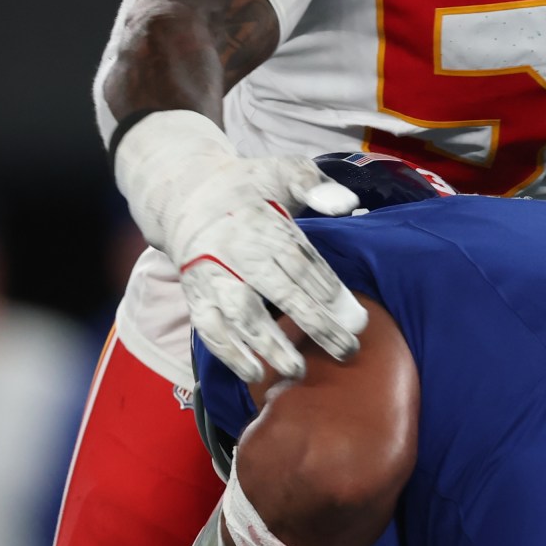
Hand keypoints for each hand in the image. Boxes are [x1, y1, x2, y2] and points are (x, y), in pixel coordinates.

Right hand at [172, 150, 366, 382]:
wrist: (186, 193)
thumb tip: (347, 202)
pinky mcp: (195, 295)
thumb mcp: (283, 171)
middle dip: (315, 323)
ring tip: (297, 371)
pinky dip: (228, 353)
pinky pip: (209, 328)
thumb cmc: (249, 187)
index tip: (358, 320)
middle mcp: (238, 252)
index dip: (330, 292)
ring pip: (243, 314)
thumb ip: (316, 185)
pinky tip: (253, 373)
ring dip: (270, 344)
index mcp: (265, 223)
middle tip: (347, 350)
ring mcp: (213, 276)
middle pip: (281, 291)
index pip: (303, 262)